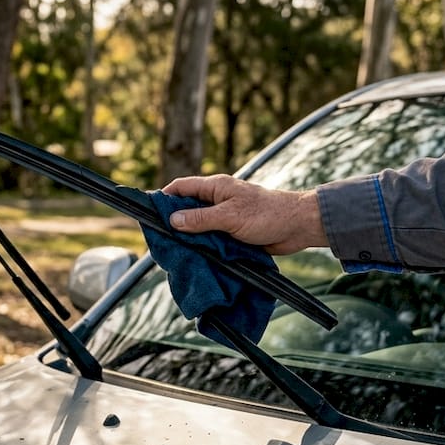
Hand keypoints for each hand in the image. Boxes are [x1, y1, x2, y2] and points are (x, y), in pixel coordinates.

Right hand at [161, 175, 326, 254]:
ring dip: (188, 237)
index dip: (163, 198)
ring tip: (173, 252)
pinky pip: (210, 238)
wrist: (297, 227)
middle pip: (186, 208)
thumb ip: (201, 219)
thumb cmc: (266, 215)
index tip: (147, 212)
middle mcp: (217, 200)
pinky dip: (202, 246)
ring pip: (197, 226)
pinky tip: (193, 257)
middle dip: (173, 222)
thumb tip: (172, 220)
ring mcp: (224, 216)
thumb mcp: (230, 217)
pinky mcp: (231, 232)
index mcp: (215, 187)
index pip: (181, 188)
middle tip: (158, 239)